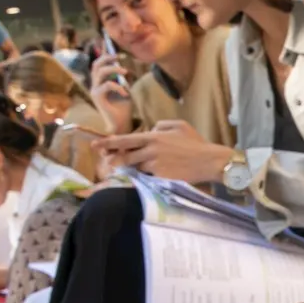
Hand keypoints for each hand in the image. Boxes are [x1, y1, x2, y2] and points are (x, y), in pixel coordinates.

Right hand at [91, 55, 133, 133]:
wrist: (121, 124)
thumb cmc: (123, 108)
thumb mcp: (126, 89)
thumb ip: (124, 79)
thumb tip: (127, 68)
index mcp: (101, 82)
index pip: (99, 64)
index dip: (102, 53)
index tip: (107, 41)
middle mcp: (95, 85)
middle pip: (96, 65)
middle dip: (106, 58)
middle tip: (118, 56)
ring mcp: (95, 91)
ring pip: (100, 72)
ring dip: (113, 69)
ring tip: (125, 71)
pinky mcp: (97, 97)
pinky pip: (107, 85)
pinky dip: (118, 86)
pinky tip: (125, 92)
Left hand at [92, 120, 231, 182]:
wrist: (208, 161)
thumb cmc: (195, 143)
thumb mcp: (179, 126)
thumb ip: (161, 125)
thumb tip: (151, 129)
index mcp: (154, 136)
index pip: (125, 140)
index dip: (108, 143)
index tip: (95, 146)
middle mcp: (151, 150)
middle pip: (126, 156)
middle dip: (114, 159)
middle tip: (106, 161)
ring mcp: (154, 165)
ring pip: (136, 168)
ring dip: (133, 168)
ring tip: (132, 168)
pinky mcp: (160, 177)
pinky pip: (147, 177)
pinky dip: (146, 176)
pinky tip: (152, 175)